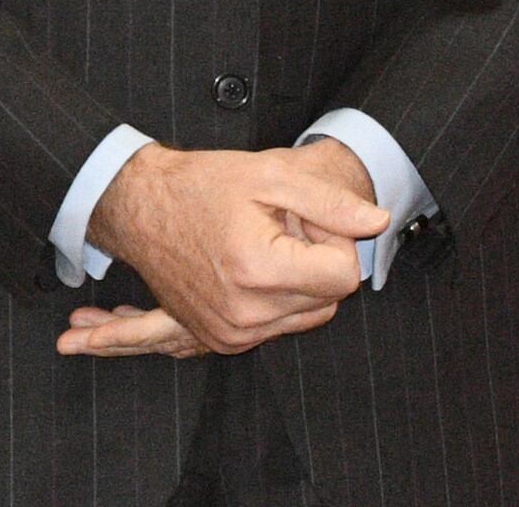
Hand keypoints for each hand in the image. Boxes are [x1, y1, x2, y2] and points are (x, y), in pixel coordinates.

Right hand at [65, 142, 388, 356]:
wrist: (140, 209)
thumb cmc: (202, 185)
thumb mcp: (272, 176)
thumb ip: (332, 204)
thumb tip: (378, 222)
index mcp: (260, 271)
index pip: (345, 276)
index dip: (334, 240)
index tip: (304, 218)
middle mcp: (246, 314)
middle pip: (330, 298)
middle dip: (320, 262)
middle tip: (284, 227)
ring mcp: (231, 334)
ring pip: (309, 315)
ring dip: (301, 282)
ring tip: (266, 244)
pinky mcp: (222, 341)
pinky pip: (279, 326)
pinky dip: (278, 299)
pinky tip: (253, 266)